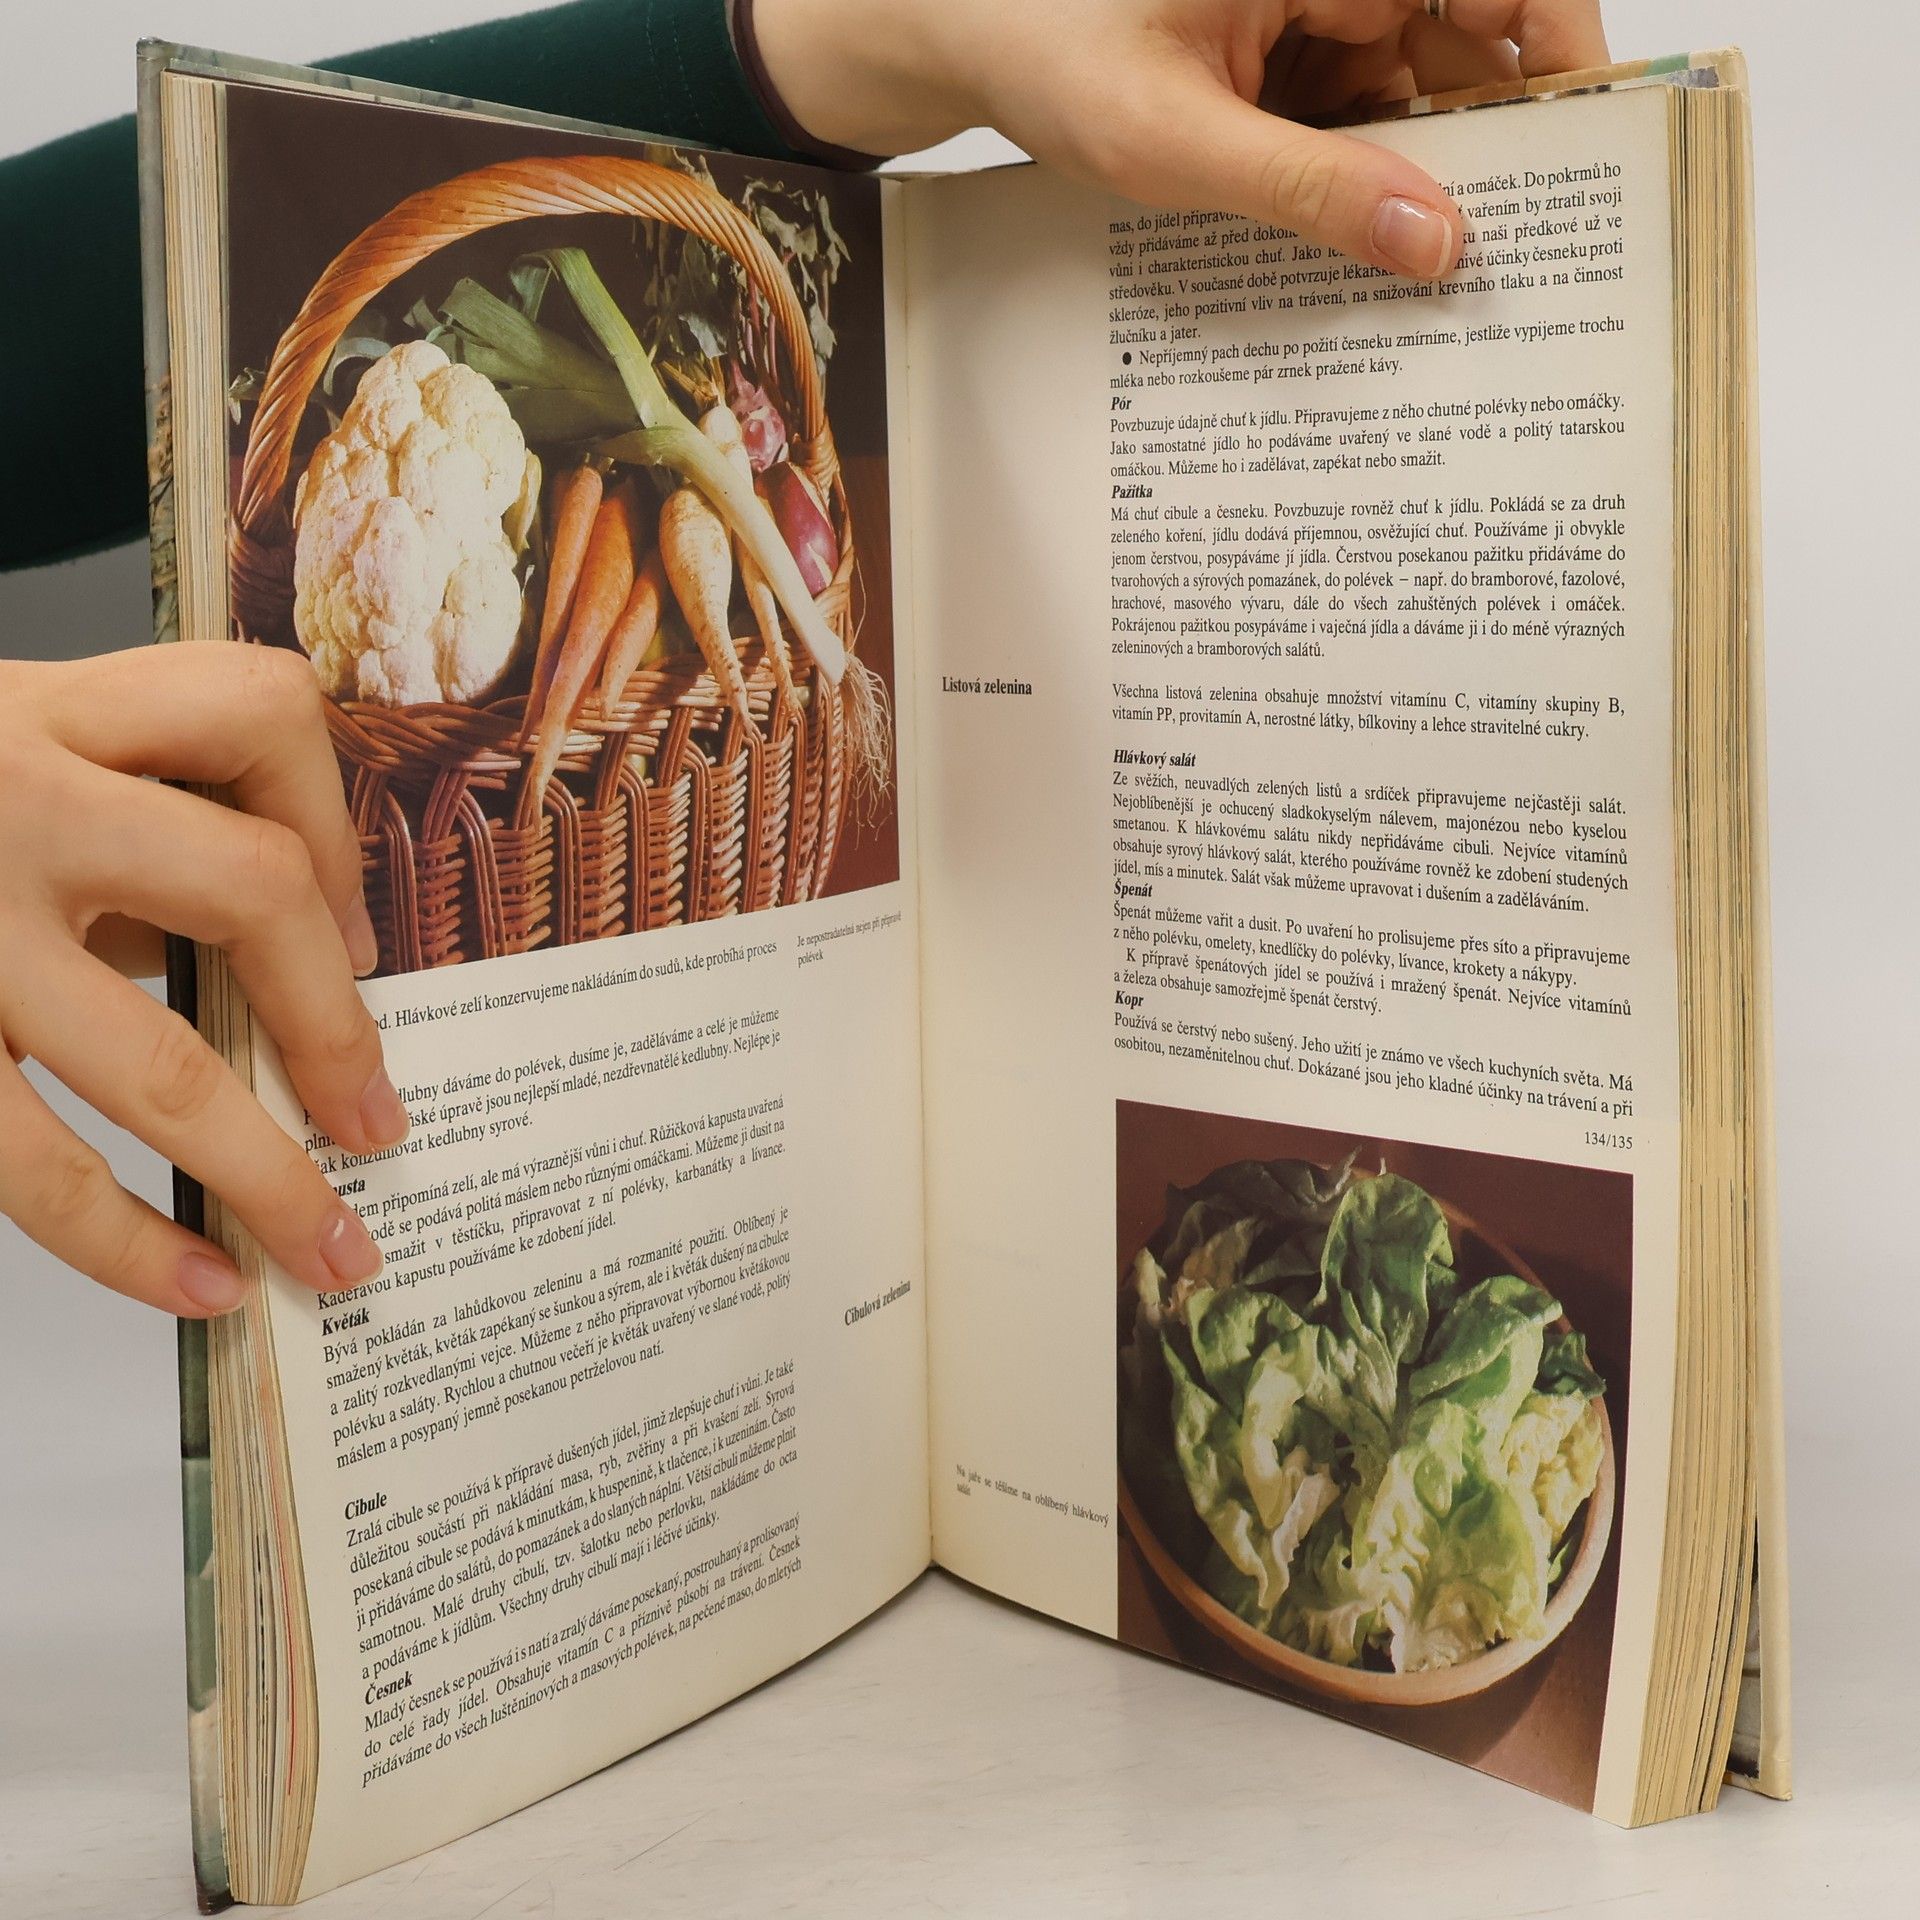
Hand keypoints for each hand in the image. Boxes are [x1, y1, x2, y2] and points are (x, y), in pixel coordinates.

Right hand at [0, 645, 403, 1316]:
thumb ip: (122, 827)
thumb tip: (290, 967)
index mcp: (49, 714)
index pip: (256, 714)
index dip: (334, 826)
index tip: (352, 934)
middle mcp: (7, 803)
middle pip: (252, 889)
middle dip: (339, 1026)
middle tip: (379, 1121)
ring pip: (160, 1067)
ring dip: (271, 1179)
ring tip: (335, 1251)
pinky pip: (34, 1166)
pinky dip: (128, 1244)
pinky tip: (196, 1283)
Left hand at [756, 0, 1607, 274]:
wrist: (968, 44)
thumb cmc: (1050, 52)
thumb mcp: (1173, 137)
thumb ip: (1305, 190)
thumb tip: (1437, 243)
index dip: (1561, 47)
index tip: (1587, 141)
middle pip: (1469, 42)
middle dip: (1493, 142)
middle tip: (1515, 254)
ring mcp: (1319, 10)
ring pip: (1419, 91)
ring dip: (1426, 175)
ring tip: (1442, 277)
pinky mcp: (1294, 57)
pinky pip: (1362, 115)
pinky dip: (1369, 178)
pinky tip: (1371, 249)